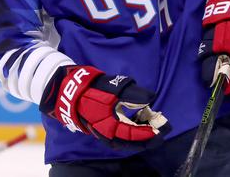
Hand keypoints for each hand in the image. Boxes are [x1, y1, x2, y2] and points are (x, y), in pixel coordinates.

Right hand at [40, 65, 169, 148]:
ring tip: (151, 128)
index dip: (150, 133)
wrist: (66, 89)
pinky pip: (118, 136)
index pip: (134, 135)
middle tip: (162, 131)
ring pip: (124, 141)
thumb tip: (151, 97)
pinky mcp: (99, 128)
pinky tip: (136, 124)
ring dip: (139, 137)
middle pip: (131, 142)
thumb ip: (132, 92)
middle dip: (148, 138)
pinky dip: (129, 133)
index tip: (163, 127)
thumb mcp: (111, 86)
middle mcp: (106, 134)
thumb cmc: (89, 88)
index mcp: (109, 126)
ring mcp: (101, 132)